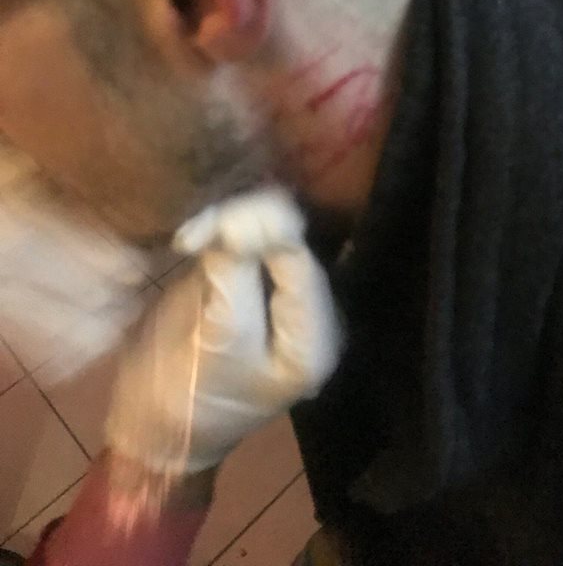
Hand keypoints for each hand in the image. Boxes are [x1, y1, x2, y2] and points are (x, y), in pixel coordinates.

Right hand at [105, 187, 342, 505]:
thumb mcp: (212, 338)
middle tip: (188, 240)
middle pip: (291, 241)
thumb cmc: (180, 397)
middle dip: (239, 225)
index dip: (250, 231)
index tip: (191, 240)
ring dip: (230, 225)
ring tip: (191, 243)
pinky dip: (228, 231)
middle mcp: (319, 318)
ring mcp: (297, 300)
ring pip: (275, 231)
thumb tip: (246, 217)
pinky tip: (199, 242)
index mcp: (313, 344)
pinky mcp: (271, 285)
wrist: (160, 428)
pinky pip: (258, 240)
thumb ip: (234, 275)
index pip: (296, 258)